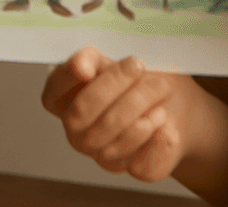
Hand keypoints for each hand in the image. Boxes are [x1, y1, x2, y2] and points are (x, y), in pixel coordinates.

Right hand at [42, 46, 185, 181]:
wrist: (176, 104)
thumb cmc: (137, 79)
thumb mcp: (110, 60)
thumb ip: (90, 59)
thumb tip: (81, 68)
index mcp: (65, 101)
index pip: (52, 94)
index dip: (66, 81)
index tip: (88, 68)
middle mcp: (78, 132)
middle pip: (82, 113)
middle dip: (113, 85)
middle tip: (138, 66)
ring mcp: (101, 154)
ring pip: (112, 138)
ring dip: (140, 106)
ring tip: (159, 87)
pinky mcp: (132, 167)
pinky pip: (140, 162)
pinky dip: (156, 137)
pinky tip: (162, 117)